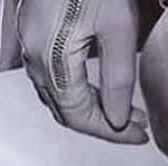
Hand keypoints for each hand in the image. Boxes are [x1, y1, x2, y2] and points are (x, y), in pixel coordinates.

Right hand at [14, 0, 149, 142]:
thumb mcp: (118, 29)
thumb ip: (118, 80)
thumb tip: (117, 121)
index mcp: (52, 61)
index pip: (80, 117)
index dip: (112, 133)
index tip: (139, 134)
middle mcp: (33, 55)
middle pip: (65, 110)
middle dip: (102, 123)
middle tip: (134, 126)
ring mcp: (28, 42)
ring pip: (57, 94)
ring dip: (89, 107)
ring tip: (121, 110)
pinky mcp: (32, 29)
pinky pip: (51, 73)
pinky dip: (75, 88)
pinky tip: (97, 86)